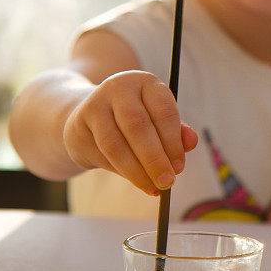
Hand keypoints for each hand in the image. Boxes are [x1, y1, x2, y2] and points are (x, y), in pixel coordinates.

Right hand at [63, 71, 197, 193]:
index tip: (179, 166)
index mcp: (145, 82)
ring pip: (116, 144)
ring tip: (152, 187)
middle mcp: (119, 87)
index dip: (173, 142)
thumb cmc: (133, 118)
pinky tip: (135, 180)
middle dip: (155, 159)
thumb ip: (177, 130)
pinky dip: (121, 172)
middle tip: (167, 183)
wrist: (89, 114)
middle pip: (138, 126)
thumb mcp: (157, 118)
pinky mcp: (79, 125)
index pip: (163, 110)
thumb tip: (191, 142)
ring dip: (136, 171)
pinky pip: (102, 155)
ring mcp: (95, 104)